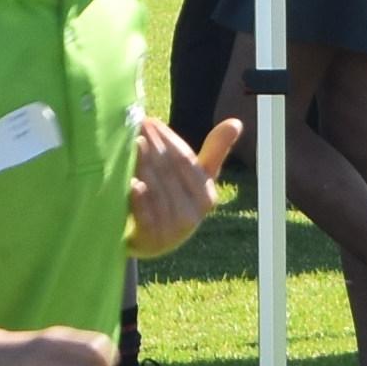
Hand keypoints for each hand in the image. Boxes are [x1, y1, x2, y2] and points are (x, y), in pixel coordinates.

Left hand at [126, 112, 217, 253]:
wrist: (152, 243)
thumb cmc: (177, 202)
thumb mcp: (198, 180)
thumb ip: (215, 151)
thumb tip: (236, 122)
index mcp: (206, 197)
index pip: (186, 161)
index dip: (168, 140)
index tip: (151, 122)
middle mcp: (193, 214)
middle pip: (169, 173)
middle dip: (152, 147)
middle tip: (136, 126)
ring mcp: (172, 230)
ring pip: (156, 190)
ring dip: (143, 165)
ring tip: (130, 143)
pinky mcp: (152, 240)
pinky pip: (146, 215)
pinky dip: (139, 198)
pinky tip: (130, 181)